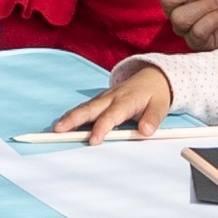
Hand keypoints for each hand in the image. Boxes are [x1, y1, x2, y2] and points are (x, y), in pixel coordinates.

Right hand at [53, 62, 176, 141]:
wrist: (152, 77)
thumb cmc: (155, 94)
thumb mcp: (161, 106)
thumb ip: (153, 119)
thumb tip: (146, 131)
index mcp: (126, 100)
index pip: (111, 116)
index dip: (101, 128)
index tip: (93, 140)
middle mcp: (111, 97)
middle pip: (90, 109)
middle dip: (74, 119)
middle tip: (59, 130)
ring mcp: (104, 98)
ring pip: (84, 108)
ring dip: (69, 117)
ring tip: (56, 128)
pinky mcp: (100, 100)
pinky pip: (85, 108)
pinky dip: (73, 115)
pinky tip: (63, 124)